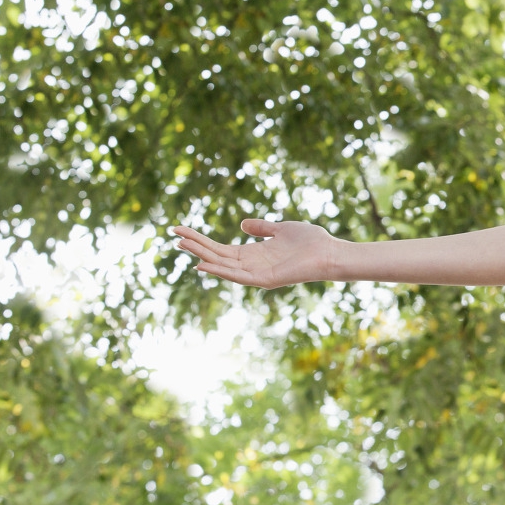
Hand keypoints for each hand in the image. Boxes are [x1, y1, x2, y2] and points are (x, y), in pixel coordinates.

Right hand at [172, 219, 338, 288]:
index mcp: (253, 253)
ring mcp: (257, 274)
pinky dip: (221, 271)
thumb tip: (242, 224)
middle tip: (174, 235)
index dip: (201, 239)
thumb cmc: (310, 241)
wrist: (330, 252)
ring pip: (223, 265)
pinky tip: (205, 264)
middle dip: (196, 245)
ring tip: (183, 245)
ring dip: (202, 255)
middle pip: (216, 255)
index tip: (181, 230)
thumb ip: (262, 228)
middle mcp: (251, 265)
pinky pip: (238, 276)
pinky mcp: (265, 280)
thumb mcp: (281, 228)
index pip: (220, 247)